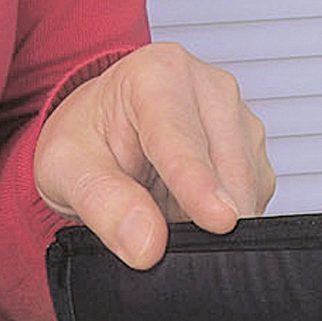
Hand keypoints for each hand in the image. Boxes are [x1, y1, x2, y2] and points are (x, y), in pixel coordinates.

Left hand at [33, 41, 275, 267]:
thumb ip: (104, 204)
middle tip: (155, 235)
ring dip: (210, 221)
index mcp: (158, 75)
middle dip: (201, 218)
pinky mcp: (255, 154)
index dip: (200, 185)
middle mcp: (210, 89)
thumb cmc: (86, 139)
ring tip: (162, 208)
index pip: (183, 140)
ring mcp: (239, 120)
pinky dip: (222, 219)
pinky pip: (252, 201)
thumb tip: (147, 245)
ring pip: (246, 189)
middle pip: (227, 169)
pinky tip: (186, 207)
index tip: (220, 220)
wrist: (103, 132)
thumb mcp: (67, 169)